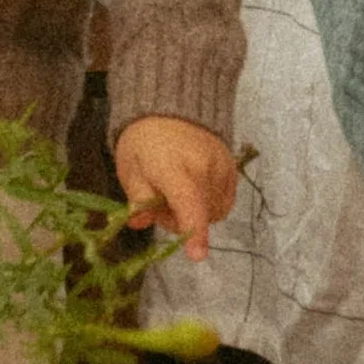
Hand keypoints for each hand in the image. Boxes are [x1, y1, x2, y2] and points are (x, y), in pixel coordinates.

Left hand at [113, 115, 241, 263]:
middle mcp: (203, 167)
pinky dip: (209, 204)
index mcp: (173, 167)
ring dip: (195, 212)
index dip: (194, 231)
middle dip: (178, 219)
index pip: (188, 202)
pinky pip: (224, 203)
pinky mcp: (233, 168)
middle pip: (199, 216)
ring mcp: (222, 167)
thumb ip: (137, 200)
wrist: (170, 108)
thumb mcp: (130, 170)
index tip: (197, 255)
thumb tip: (139, 222)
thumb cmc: (144, 142)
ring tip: (179, 191)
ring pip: (213, 212)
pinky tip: (195, 189)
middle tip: (160, 202)